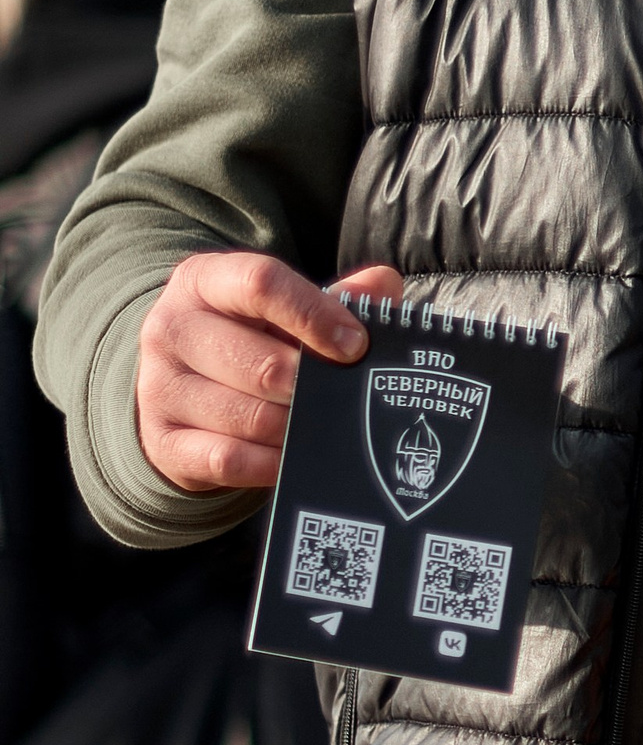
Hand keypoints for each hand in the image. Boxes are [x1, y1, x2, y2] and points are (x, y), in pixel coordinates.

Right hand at [136, 253, 403, 493]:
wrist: (180, 386)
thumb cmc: (248, 337)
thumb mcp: (283, 308)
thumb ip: (336, 295)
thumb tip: (381, 285)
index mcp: (203, 281)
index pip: (260, 284)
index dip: (314, 315)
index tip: (355, 345)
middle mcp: (171, 329)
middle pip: (256, 362)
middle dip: (308, 385)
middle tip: (340, 395)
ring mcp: (159, 387)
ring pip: (245, 415)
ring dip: (294, 426)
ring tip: (320, 423)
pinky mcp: (161, 440)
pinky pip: (227, 459)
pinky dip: (271, 462)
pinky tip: (294, 455)